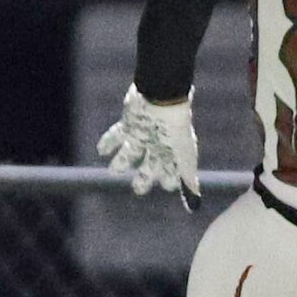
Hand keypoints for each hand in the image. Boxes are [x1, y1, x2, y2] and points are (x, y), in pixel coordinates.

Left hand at [96, 85, 201, 203]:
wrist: (161, 97)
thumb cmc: (175, 127)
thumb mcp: (185, 154)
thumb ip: (187, 175)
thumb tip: (195, 198)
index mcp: (174, 151)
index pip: (173, 171)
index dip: (170, 180)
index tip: (167, 186)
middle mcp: (158, 144)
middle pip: (151, 166)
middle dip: (144, 178)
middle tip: (138, 189)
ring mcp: (143, 134)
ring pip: (131, 152)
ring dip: (121, 162)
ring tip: (114, 171)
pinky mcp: (129, 123)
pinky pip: (116, 135)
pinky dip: (108, 142)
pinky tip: (101, 150)